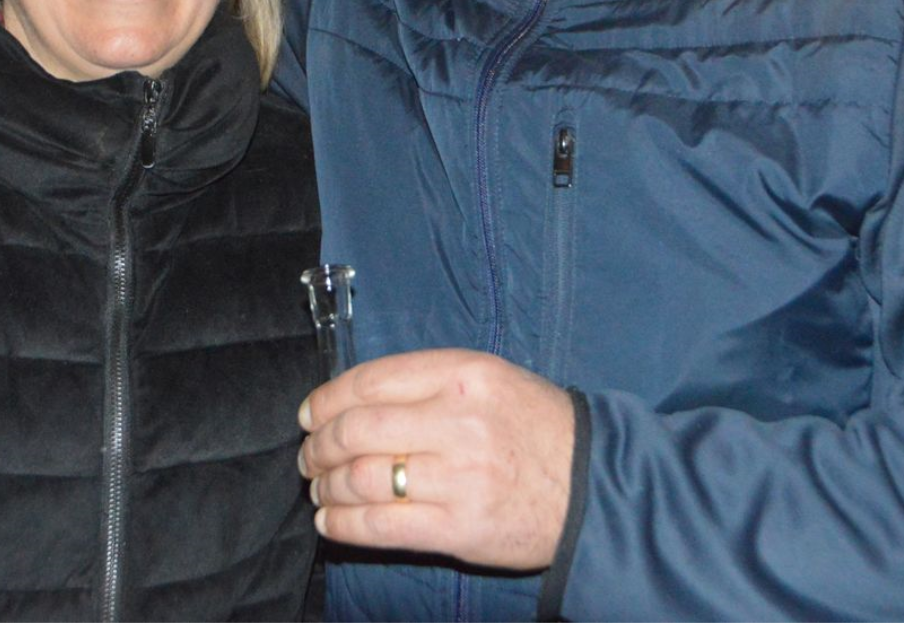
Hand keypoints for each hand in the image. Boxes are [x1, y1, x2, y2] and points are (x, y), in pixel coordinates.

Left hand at [297, 348, 574, 570]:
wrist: (593, 485)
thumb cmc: (536, 427)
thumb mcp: (491, 379)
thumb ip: (428, 383)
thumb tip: (353, 401)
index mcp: (464, 375)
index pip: (371, 381)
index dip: (327, 400)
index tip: (310, 414)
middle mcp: (459, 421)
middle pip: (357, 430)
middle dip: (319, 446)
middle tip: (310, 456)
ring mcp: (459, 477)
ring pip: (361, 478)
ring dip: (326, 486)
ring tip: (320, 489)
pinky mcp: (459, 528)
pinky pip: (380, 526)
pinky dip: (343, 524)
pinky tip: (331, 521)